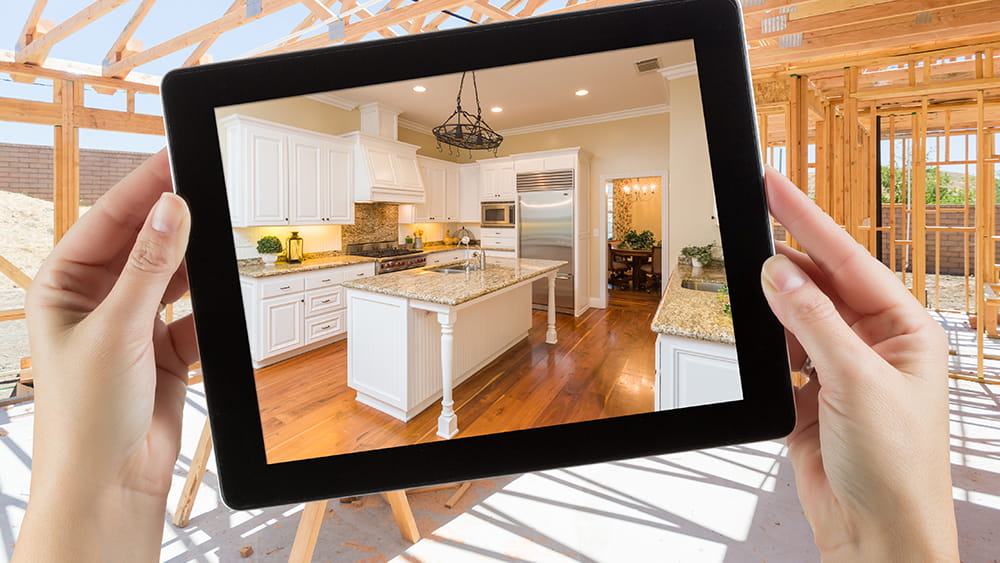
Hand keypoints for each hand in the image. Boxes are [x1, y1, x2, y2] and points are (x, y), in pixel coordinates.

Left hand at [14, 151, 196, 561]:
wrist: (111, 481)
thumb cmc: (85, 415)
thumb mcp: (117, 329)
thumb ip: (150, 267)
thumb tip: (171, 210)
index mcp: (64, 286)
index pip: (108, 221)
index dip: (142, 188)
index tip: (175, 157)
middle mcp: (95, 300)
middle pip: (141, 242)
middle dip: (172, 218)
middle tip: (207, 184)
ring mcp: (131, 323)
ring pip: (171, 274)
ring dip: (193, 261)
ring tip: (220, 234)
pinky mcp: (163, 348)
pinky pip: (193, 313)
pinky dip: (207, 306)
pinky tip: (221, 294)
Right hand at [760, 168, 957, 560]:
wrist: (876, 534)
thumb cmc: (897, 469)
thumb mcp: (857, 382)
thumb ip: (813, 322)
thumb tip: (777, 274)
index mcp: (907, 331)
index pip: (849, 260)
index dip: (809, 220)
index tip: (775, 186)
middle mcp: (874, 344)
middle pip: (821, 283)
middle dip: (786, 255)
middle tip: (749, 217)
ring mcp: (840, 370)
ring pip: (795, 316)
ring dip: (772, 302)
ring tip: (746, 277)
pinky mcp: (809, 396)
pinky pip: (779, 353)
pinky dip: (765, 341)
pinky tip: (756, 328)